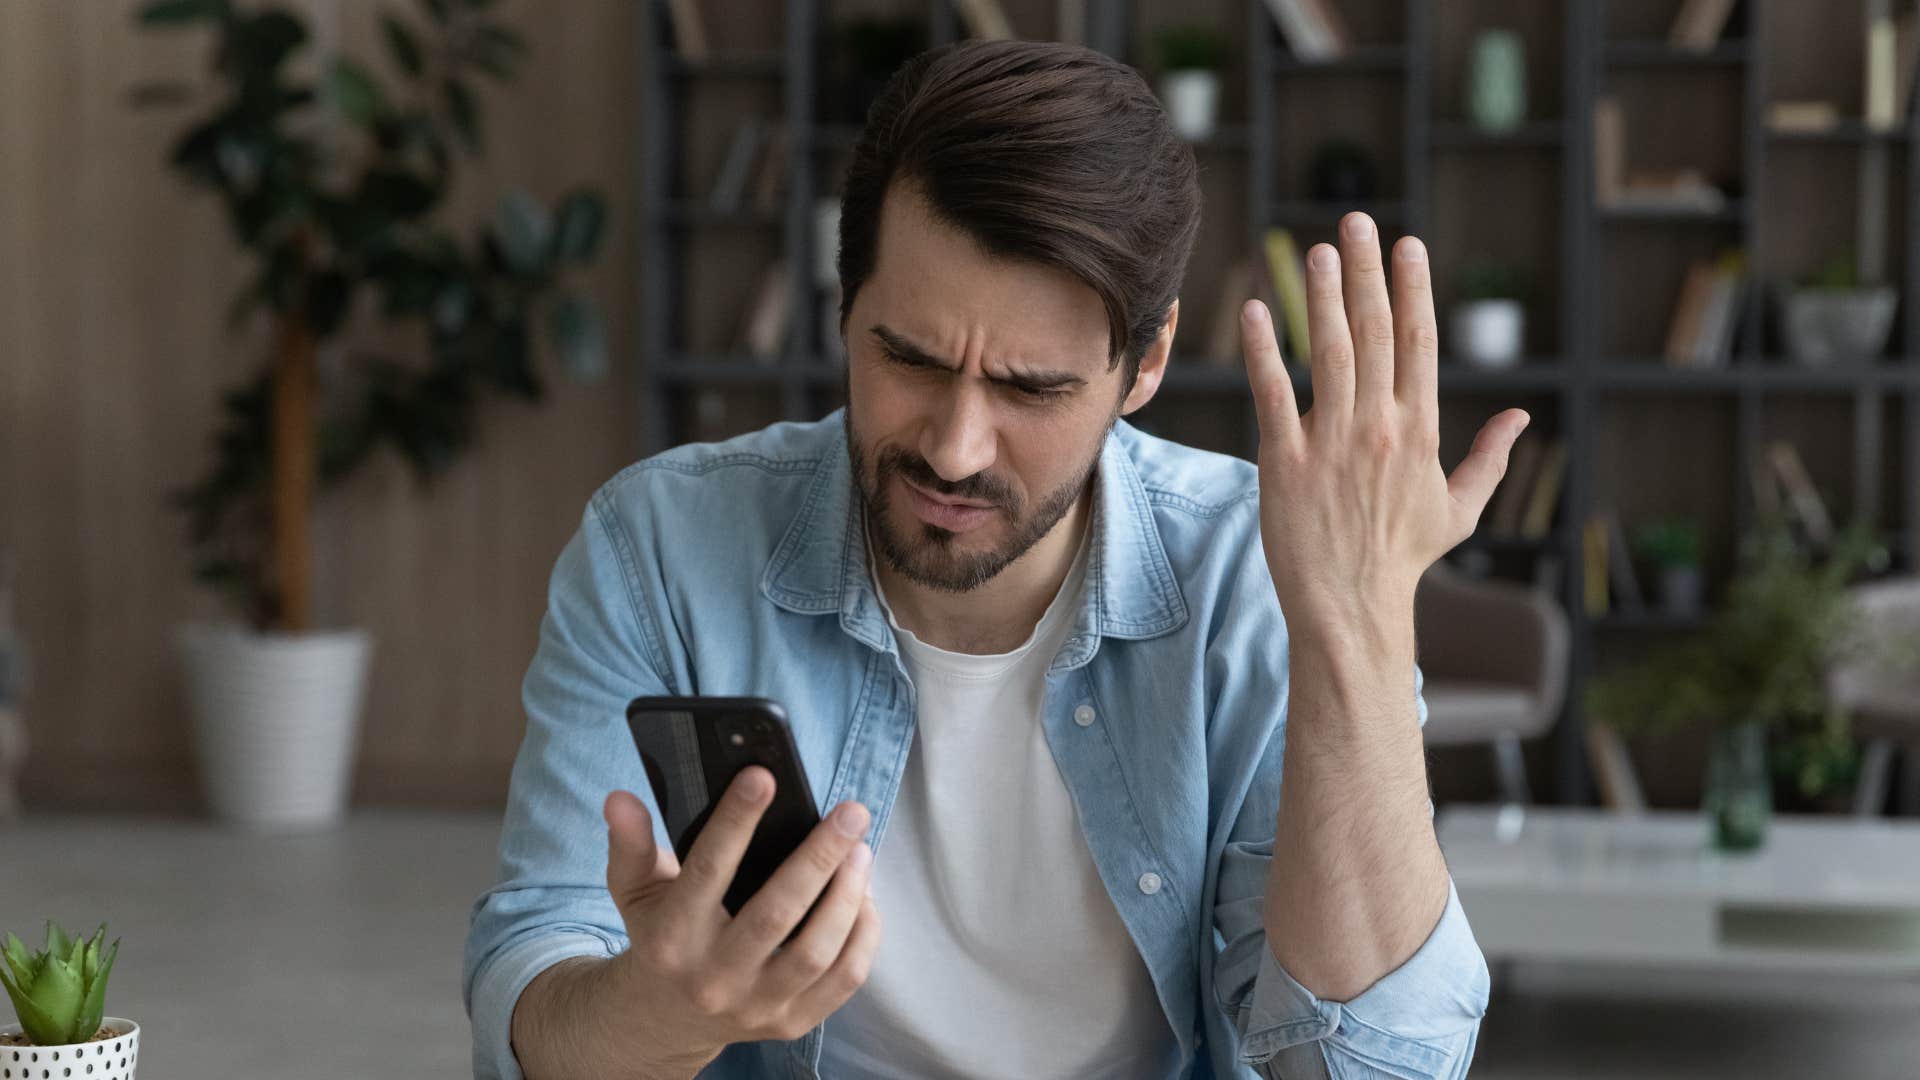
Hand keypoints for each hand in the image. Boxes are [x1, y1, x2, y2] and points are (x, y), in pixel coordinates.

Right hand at [600, 769, 881, 1070]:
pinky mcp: (791, 1024)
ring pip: (816, 951)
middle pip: (777, 914)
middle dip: (820, 857)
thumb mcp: (634, 892)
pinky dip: (862, 934)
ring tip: (860, 850)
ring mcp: (755, 1007)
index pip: (707, 872)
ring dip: (847, 894)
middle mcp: (713, 978)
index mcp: (671, 939)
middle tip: (851, 812)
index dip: (735, 821)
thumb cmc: (659, 939)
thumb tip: (620, 800)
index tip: (763, 777)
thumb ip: (630, 845)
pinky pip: (843, 980)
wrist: (664, 1021)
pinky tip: (864, 896)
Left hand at [1240, 212, 1529, 638]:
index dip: (1412, 289)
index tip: (1407, 245)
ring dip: (1323, 297)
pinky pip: (1273, 395)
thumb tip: (1523, 417)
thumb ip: (1490, 458)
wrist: (1351, 608)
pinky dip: (1264, 352)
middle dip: (1368, 272)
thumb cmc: (1401, 559)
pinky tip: (1258, 310)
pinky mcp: (1285, 464)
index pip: (1418, 344)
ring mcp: (1332, 444)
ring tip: (1318, 251)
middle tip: (1356, 221)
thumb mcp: (1459, 510)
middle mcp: (1380, 428)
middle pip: (1375, 334)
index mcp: (1421, 431)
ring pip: (1329, 354)